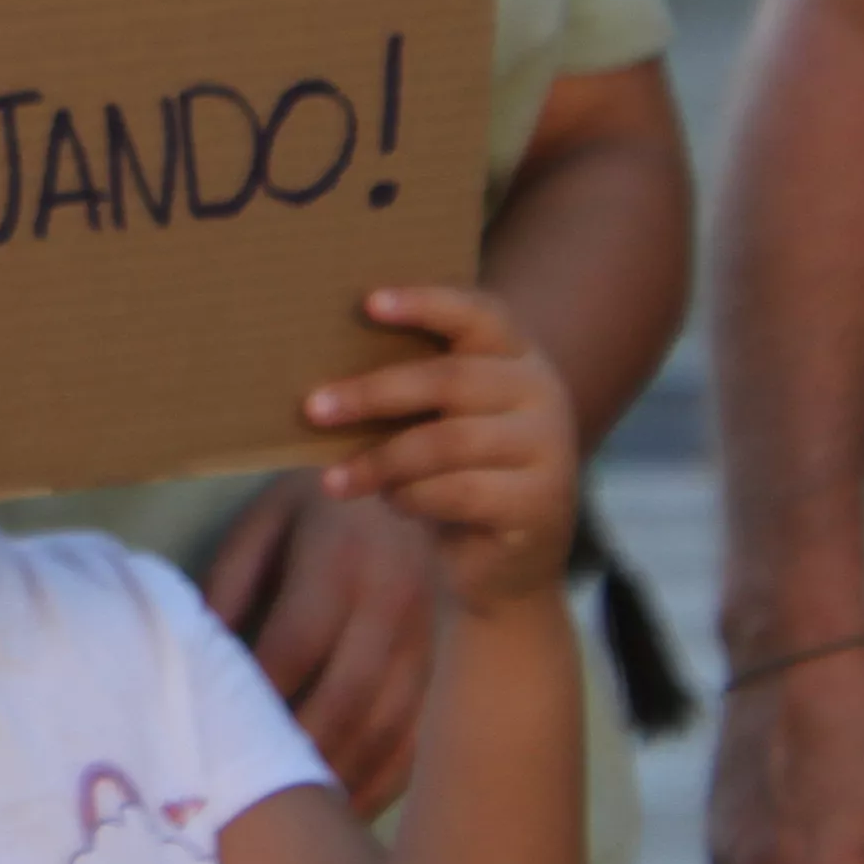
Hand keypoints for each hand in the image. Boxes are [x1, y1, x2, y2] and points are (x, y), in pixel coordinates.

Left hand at [200, 474, 439, 814]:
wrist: (423, 468)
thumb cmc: (323, 499)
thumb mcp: (268, 517)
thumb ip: (230, 580)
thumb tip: (196, 651)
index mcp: (341, 562)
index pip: (293, 646)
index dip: (255, 700)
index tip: (216, 745)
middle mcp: (394, 605)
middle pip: (345, 700)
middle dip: (298, 756)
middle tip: (252, 806)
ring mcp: (432, 640)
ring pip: (390, 729)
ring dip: (343, 779)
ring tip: (296, 821)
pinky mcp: (451, 665)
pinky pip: (424, 737)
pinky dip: (387, 780)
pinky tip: (349, 807)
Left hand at [300, 284, 574, 616]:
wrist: (508, 561)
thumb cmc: (453, 473)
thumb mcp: (434, 422)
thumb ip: (406, 391)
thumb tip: (323, 382)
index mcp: (518, 356)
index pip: (480, 313)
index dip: (426, 303)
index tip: (368, 302)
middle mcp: (543, 392)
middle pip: (451, 379)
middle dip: (373, 393)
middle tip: (313, 409)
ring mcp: (550, 448)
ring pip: (449, 441)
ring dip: (381, 461)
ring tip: (335, 480)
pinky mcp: (540, 503)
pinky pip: (459, 492)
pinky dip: (413, 497)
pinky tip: (393, 503)